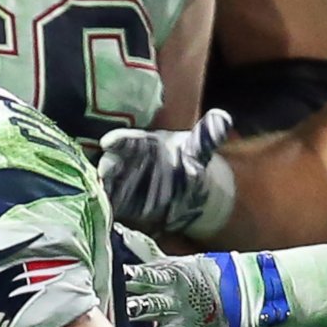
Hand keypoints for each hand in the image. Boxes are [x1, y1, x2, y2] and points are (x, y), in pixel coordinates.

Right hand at [97, 109, 236, 238]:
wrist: (187, 192)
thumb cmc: (186, 162)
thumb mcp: (197, 150)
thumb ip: (206, 136)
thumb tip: (223, 117)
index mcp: (141, 144)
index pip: (126, 140)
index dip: (117, 141)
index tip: (108, 142)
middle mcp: (125, 162)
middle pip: (111, 162)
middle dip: (107, 167)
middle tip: (106, 171)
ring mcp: (119, 183)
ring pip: (106, 185)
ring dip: (104, 189)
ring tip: (104, 193)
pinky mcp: (119, 203)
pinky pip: (108, 204)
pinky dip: (106, 207)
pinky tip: (105, 209)